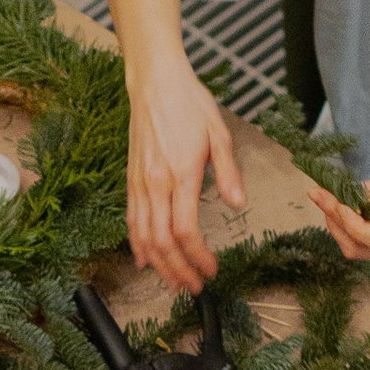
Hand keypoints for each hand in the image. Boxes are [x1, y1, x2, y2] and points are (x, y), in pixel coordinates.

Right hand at [126, 57, 242, 291]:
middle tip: (194, 287)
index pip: (186, 230)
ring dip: (158, 264)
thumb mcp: (220, 134)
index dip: (198, 256)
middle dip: (178, 270)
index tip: (211, 269)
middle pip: (161, 242)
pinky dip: (137, 245)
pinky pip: (131, 220)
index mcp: (181, 173)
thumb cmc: (189, 104)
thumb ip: (228, 173)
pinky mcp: (131, 179)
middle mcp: (155, 182)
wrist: (155, 82)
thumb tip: (238, 204)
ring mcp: (139, 182)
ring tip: (174, 281)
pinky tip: (146, 260)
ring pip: (142, 236)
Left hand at [304, 154, 369, 268]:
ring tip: (324, 198)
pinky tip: (338, 207)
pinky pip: (364, 245)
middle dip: (336, 222)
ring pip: (358, 249)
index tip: (332, 200)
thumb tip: (348, 194)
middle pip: (360, 248)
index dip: (350, 223)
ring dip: (338, 226)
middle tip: (318, 193)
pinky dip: (348, 228)